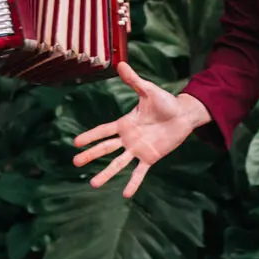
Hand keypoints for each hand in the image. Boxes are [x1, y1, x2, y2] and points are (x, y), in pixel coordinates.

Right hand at [73, 62, 209, 196]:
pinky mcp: (150, 157)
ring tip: (94, 183)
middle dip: (90, 155)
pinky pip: (139, 172)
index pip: (103, 131)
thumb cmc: (165, 102)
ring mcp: (138, 149)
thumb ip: (134, 80)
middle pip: (105, 148)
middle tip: (75, 162)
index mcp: (125, 123)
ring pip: (118, 163)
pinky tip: (125, 194)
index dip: (90, 136)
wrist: (183, 115)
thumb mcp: (148, 90)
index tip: (75, 143)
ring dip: (106, 173)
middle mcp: (128, 138)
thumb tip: (121, 64)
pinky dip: (133, 183)